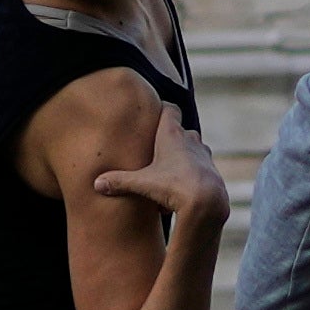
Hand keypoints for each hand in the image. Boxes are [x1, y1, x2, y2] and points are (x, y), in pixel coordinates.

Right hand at [94, 105, 231, 233]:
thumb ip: (119, 182)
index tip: (155, 112)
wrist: (207, 201)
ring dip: (179, 160)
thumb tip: (97, 184)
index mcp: (172, 134)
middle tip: (154, 151)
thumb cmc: (174, 185)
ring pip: (190, 151)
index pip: (170, 109)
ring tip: (165, 178)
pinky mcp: (212, 171)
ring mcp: (203, 154)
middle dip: (168, 140)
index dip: (163, 109)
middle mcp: (190, 139)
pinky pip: (197, 170)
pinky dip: (188, 177)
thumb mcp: (142, 183)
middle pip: (180, 131)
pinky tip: (177, 194)